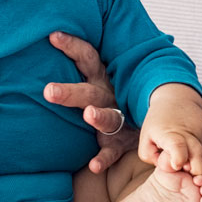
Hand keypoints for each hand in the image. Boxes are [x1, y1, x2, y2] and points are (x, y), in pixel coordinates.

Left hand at [44, 31, 137, 173]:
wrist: (153, 120)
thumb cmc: (115, 97)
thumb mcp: (101, 79)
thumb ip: (80, 67)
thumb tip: (48, 39)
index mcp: (102, 79)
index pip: (88, 58)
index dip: (72, 46)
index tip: (52, 35)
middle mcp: (109, 97)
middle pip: (89, 92)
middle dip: (70, 92)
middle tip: (48, 91)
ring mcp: (118, 119)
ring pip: (108, 118)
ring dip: (99, 118)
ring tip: (88, 115)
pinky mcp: (122, 142)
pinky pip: (113, 152)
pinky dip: (104, 158)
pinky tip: (94, 165)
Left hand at [141, 84, 201, 175]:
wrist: (176, 99)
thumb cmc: (158, 122)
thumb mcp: (146, 138)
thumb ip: (150, 156)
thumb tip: (168, 168)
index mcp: (170, 133)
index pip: (178, 147)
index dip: (179, 159)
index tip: (177, 165)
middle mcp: (190, 132)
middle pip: (200, 161)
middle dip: (194, 172)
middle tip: (182, 167)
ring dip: (196, 163)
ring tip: (184, 155)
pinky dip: (201, 155)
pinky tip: (190, 148)